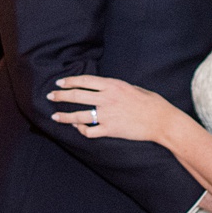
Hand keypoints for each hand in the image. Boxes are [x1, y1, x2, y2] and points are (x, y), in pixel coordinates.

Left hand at [48, 75, 174, 143]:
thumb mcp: (132, 87)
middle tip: (50, 96)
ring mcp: (107, 115)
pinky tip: (78, 128)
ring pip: (78, 115)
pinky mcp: (110, 130)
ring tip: (55, 117)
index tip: (59, 82)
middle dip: (61, 96)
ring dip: (64, 116)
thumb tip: (104, 87)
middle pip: (77, 96)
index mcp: (113, 85)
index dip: (69, 81)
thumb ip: (116, 87)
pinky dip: (81, 130)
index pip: (84, 81)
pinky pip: (89, 131)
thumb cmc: (151, 102)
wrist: (161, 120)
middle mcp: (107, 99)